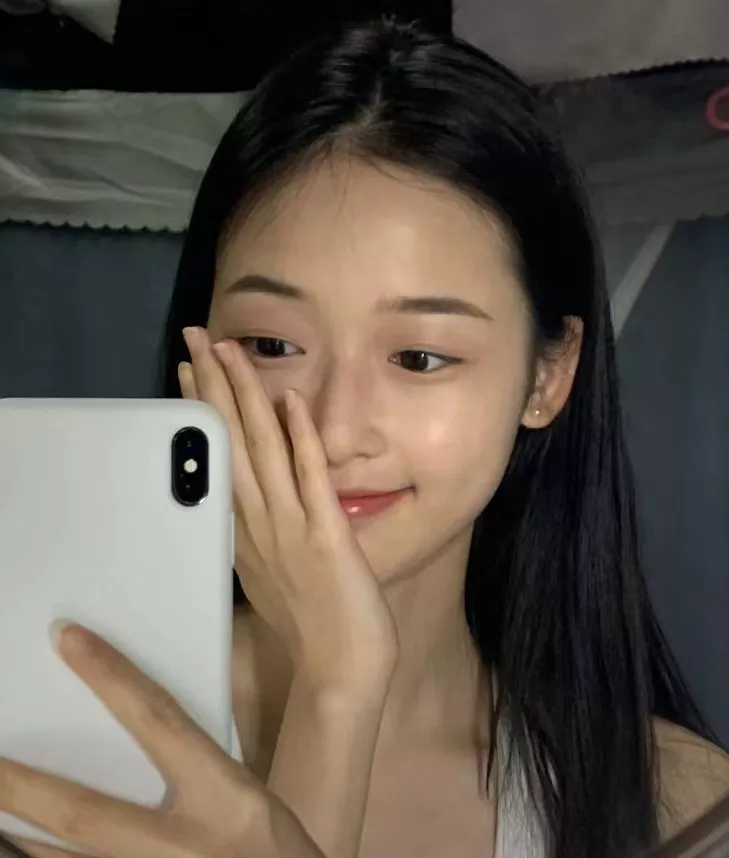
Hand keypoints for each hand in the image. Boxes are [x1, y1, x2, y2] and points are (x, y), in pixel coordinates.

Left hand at [0, 624, 324, 857]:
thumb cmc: (270, 848)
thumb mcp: (243, 794)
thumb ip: (195, 764)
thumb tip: (141, 725)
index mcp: (221, 793)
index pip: (157, 721)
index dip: (112, 677)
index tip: (67, 638)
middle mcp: (178, 844)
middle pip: (83, 810)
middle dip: (22, 786)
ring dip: (17, 834)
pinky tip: (18, 845)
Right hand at [179, 328, 397, 696]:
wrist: (341, 674)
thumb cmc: (310, 625)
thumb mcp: (269, 573)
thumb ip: (259, 531)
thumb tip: (248, 499)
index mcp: (246, 533)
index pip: (218, 458)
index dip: (203, 412)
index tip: (189, 373)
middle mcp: (261, 525)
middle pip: (231, 444)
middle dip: (211, 388)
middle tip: (194, 338)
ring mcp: (292, 530)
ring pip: (262, 452)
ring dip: (245, 399)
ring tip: (229, 351)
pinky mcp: (328, 538)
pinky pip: (312, 480)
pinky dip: (301, 439)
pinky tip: (292, 401)